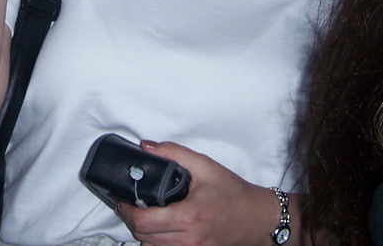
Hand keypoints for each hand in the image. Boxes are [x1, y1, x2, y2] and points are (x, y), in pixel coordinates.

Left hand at [117, 141, 280, 245]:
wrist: (258, 218)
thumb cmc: (234, 193)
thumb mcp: (205, 166)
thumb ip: (174, 153)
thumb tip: (147, 146)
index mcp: (189, 216)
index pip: (144, 222)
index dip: (127, 211)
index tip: (124, 200)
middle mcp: (188, 239)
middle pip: (143, 237)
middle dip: (132, 220)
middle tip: (132, 204)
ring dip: (143, 233)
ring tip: (146, 215)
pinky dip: (156, 242)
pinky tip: (160, 228)